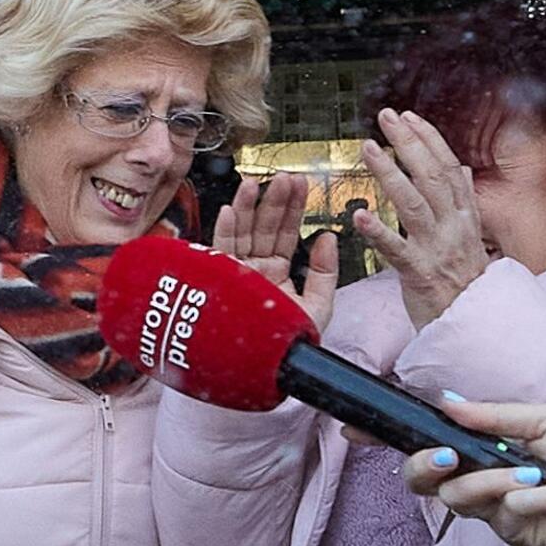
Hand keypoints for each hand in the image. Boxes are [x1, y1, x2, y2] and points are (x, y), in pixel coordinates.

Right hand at [212, 172, 337, 333]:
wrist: (268, 368)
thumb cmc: (291, 343)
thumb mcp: (319, 304)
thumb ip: (325, 270)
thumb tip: (328, 235)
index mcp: (276, 272)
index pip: (285, 233)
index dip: (293, 208)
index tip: (302, 184)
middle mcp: (254, 269)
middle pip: (263, 227)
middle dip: (274, 200)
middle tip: (286, 177)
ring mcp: (234, 273)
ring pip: (240, 233)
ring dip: (247, 206)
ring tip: (256, 182)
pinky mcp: (217, 280)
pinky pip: (218, 251)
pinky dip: (224, 230)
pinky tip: (231, 210)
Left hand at [358, 108, 490, 328]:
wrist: (477, 329)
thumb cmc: (467, 284)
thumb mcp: (471, 237)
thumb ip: (463, 201)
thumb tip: (461, 168)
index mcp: (464, 217)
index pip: (447, 169)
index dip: (429, 140)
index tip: (409, 116)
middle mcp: (454, 228)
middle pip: (431, 177)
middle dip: (409, 143)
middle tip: (386, 117)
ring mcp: (438, 250)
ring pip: (413, 205)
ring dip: (390, 174)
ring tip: (368, 149)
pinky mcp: (421, 275)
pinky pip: (398, 250)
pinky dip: (379, 233)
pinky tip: (359, 216)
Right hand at [401, 399, 545, 545]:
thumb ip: (493, 415)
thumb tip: (447, 400)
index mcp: (483, 450)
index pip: (429, 450)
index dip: (407, 446)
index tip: (393, 435)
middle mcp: (481, 481)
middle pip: (424, 483)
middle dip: (426, 467)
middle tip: (448, 457)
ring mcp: (496, 511)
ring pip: (461, 498)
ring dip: (495, 481)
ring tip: (534, 474)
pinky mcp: (515, 535)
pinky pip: (508, 514)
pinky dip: (543, 499)